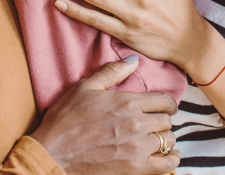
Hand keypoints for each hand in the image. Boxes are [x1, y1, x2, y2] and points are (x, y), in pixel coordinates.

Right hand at [31, 58, 179, 174]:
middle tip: (154, 122)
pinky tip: (165, 156)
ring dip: (164, 139)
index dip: (167, 103)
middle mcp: (136, 123)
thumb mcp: (85, 87)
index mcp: (127, 101)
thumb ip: (112, 72)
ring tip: (155, 139)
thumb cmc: (65, 119)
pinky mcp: (135, 169)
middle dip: (163, 120)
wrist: (53, 153)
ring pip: (168, 141)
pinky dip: (170, 160)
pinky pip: (167, 165)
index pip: (164, 100)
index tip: (163, 106)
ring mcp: (137, 148)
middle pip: (167, 120)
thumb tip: (134, 60)